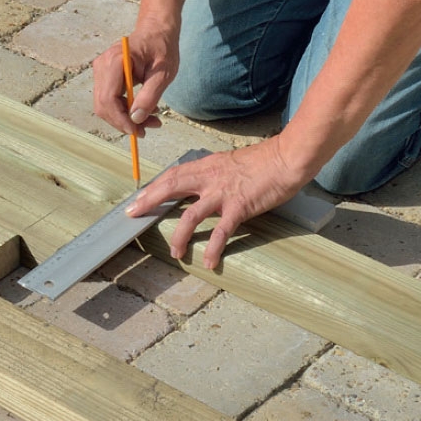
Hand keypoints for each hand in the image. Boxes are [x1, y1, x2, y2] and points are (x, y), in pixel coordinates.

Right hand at [93, 23, 178, 135]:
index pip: (109, 99)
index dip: (120, 119)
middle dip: (123, 122)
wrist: (156, 31)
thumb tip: (136, 119)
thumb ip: (149, 96)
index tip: (137, 131)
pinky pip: (109, 101)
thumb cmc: (162, 48)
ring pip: (105, 106)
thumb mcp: (163, 74)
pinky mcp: (105, 77)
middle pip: (103, 105)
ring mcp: (101, 71)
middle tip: (147, 130)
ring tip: (150, 121)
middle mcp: (103, 65)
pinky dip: (125, 111)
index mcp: (116, 61)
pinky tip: (143, 111)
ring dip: (125, 119)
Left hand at [127, 136, 305, 269]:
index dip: (154, 186)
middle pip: (171, 187)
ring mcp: (223, 193)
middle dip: (149, 201)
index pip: (174, 174)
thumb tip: (206, 184)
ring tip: (175, 252)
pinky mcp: (239, 207)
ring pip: (191, 215)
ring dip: (179, 236)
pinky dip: (213, 248)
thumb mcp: (233, 162)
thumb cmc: (266, 161)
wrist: (287, 158)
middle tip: (133, 214)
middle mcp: (210, 177)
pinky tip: (208, 262)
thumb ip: (217, 173)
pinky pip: (221, 231)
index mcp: (208, 165)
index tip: (139, 197)